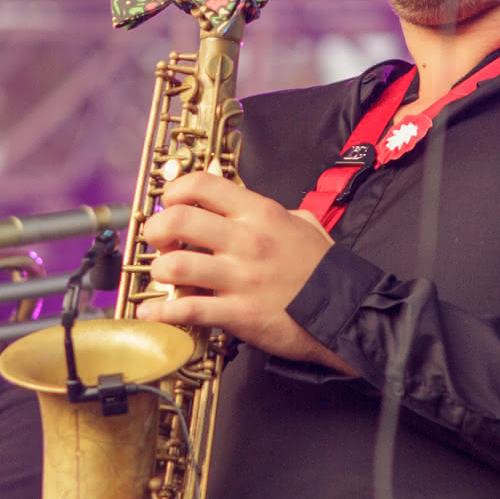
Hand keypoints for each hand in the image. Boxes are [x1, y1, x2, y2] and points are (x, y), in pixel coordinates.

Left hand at [132, 172, 345, 368]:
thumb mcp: (303, 224)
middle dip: (155, 229)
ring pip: (176, 265)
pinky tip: (151, 313)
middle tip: (157, 240)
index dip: (175, 190)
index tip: (169, 203)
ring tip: (162, 275)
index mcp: (259, 213)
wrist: (348, 311)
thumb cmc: (324, 269)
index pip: (202, 185)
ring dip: (159, 270)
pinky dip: (162, 313)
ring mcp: (240, 278)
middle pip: (178, 220)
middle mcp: (246, 240)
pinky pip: (188, 310)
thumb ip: (269, 212)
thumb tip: (242, 204)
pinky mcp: (239, 313)